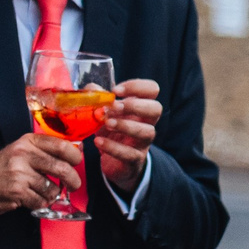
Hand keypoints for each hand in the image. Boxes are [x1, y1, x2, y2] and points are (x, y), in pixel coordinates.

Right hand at [0, 130, 84, 215]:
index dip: (76, 156)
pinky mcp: (17, 191)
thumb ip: (45, 151)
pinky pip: (41, 201)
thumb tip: (77, 153)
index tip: (76, 163)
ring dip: (52, 195)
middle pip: (62, 168)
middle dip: (73, 181)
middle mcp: (23, 154)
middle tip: (73, 185)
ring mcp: (19, 172)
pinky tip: (30, 199)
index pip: (62, 146)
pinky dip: (40, 204)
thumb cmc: (2, 169)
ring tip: (40, 192)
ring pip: (53, 188)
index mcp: (28, 141)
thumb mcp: (21, 151)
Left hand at [96, 78, 159, 193]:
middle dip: (135, 105)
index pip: (152, 89)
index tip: (116, 91)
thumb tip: (92, 88)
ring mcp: (143, 142)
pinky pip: (130, 154)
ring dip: (126, 125)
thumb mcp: (103, 111)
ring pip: (147, 132)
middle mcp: (146, 123)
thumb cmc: (111, 131)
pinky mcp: (135, 159)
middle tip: (114, 107)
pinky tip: (98, 142)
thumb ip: (98, 97)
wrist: (113, 161)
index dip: (137, 86)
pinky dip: (113, 147)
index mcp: (140, 107)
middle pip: (156, 108)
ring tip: (107, 123)